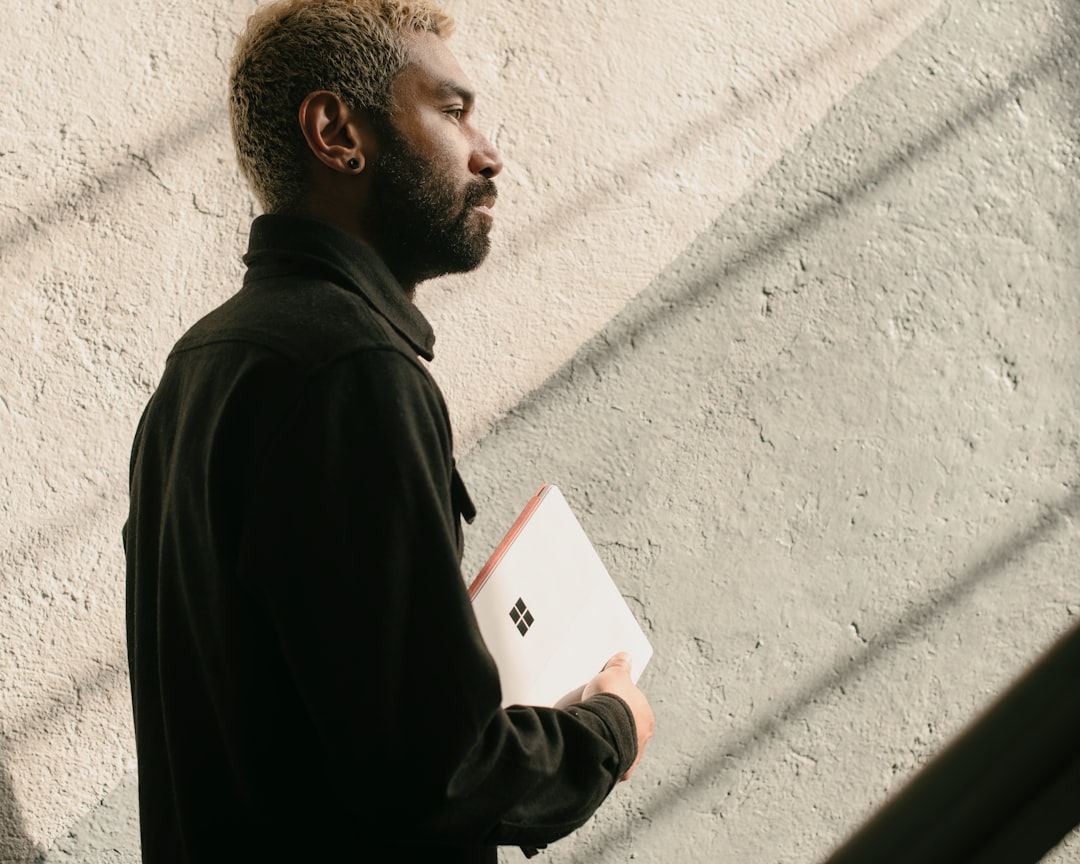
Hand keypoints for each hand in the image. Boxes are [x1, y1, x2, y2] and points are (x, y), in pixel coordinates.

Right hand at [582, 652, 654, 780]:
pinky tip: (586, 751)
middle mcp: (642, 741)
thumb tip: (625, 657)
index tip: (604, 700)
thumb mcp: (614, 675)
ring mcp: (628, 758)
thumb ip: (620, 666)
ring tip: (588, 734)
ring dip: (605, 742)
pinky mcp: (614, 772)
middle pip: (625, 730)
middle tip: (594, 717)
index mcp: (646, 719)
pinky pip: (605, 763)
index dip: (618, 703)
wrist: (598, 730)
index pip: (633, 709)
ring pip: (616, 748)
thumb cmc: (610, 703)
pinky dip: (597, 757)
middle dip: (612, 725)